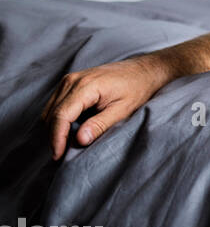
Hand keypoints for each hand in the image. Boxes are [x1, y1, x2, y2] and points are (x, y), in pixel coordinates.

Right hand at [41, 53, 174, 159]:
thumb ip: (100, 125)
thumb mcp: (122, 110)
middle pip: (52, 114)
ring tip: (65, 145)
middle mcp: (72, 80)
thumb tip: (79, 140)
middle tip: (61, 155)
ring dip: (54, 128)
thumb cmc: (137, 88)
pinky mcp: (70, 82)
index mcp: (85, 86)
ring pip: (50, 109)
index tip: (57, 156)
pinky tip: (70, 130)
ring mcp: (69, 79)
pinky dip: (58, 119)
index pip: (62, 116)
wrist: (143, 70)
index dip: (57, 138)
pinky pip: (56, 104)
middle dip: (54, 136)